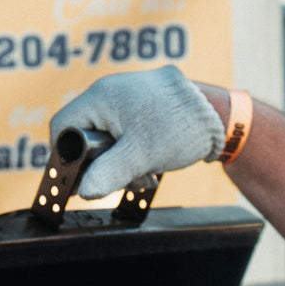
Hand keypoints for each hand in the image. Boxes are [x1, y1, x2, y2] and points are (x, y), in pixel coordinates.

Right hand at [50, 65, 225, 198]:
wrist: (221, 115)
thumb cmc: (180, 128)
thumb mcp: (142, 155)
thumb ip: (109, 173)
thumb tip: (84, 192)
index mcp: (101, 97)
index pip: (63, 126)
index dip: (66, 155)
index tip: (79, 178)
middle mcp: (110, 93)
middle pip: (87, 134)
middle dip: (102, 162)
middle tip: (124, 179)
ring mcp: (127, 100)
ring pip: (109, 138)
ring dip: (122, 161)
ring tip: (146, 173)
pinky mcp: (144, 110)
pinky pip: (127, 134)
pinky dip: (135, 152)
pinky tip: (152, 165)